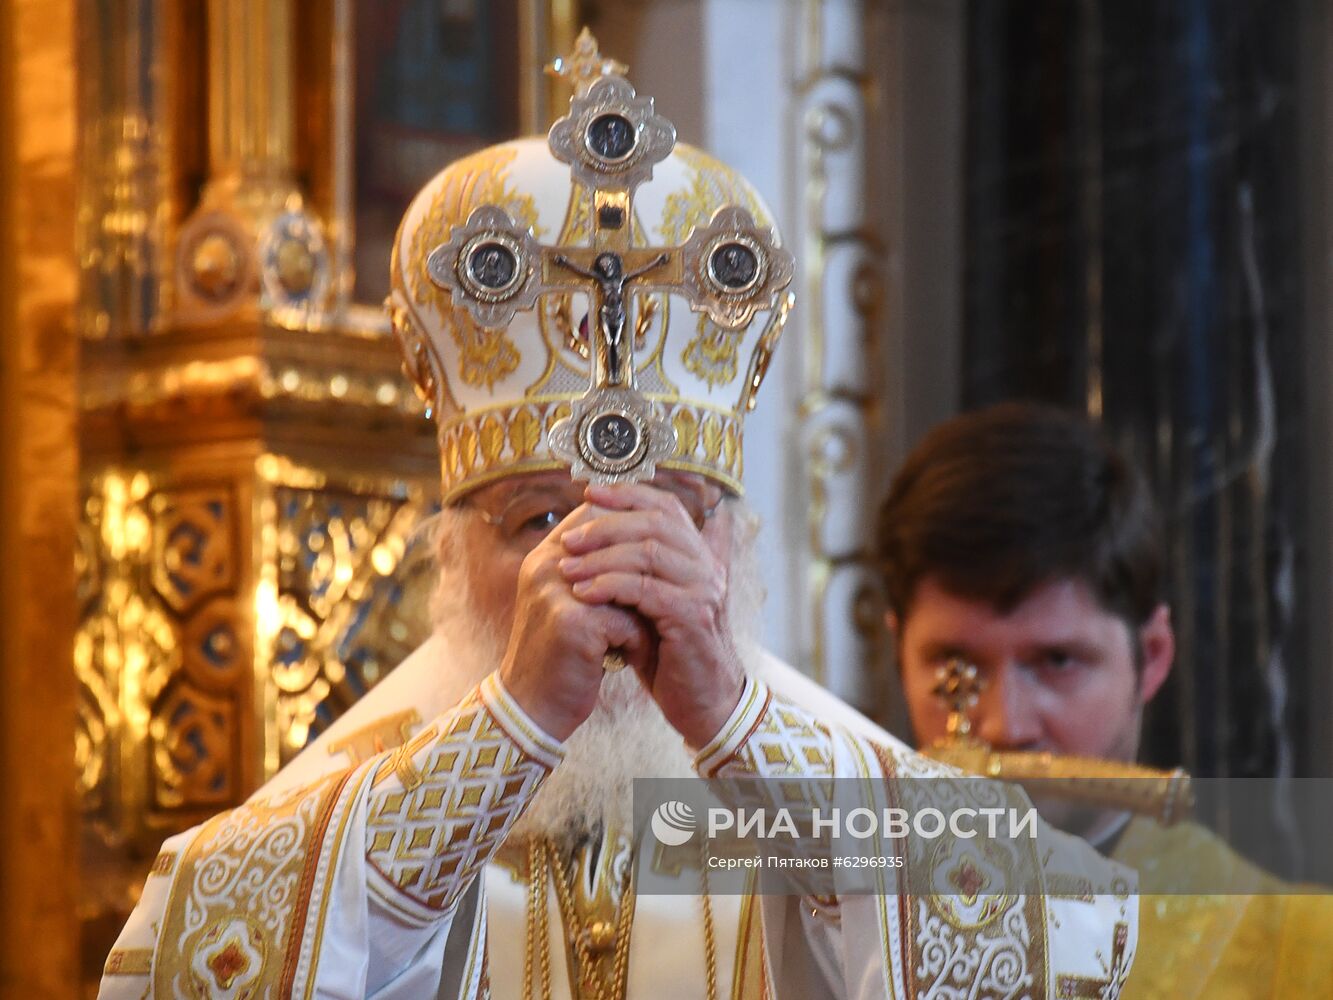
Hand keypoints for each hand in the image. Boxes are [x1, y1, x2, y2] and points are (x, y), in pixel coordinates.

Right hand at [498, 502, 654, 741]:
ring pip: (628, 582)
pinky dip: (636, 641)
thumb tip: (642, 540)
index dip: (631, 529)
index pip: (595, 515)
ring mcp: (556, 591)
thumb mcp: (568, 602)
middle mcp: (546, 565)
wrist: (533, 706)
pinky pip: (627, 619)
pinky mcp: (572, 622)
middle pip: (614, 542)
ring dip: (643, 608)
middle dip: (644, 569)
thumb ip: (593, 570)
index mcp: (546, 556)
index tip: (657, 552)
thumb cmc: (560, 653)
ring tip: (649, 628)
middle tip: (664, 593)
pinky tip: (628, 657)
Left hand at [558, 482, 744, 747]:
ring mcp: (703, 590)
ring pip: (649, 553)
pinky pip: (647, 590)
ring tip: (567, 567)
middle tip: (569, 539)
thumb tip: (602, 538)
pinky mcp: (692, 617)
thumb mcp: (653, 604)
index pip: (665, 506)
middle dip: (606, 525)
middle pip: (655, 523)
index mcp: (698, 555)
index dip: (627, 494)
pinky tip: (583, 594)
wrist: (703, 703)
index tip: (589, 493)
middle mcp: (706, 566)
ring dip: (601, 557)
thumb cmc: (671, 653)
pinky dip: (611, 587)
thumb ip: (638, 571)